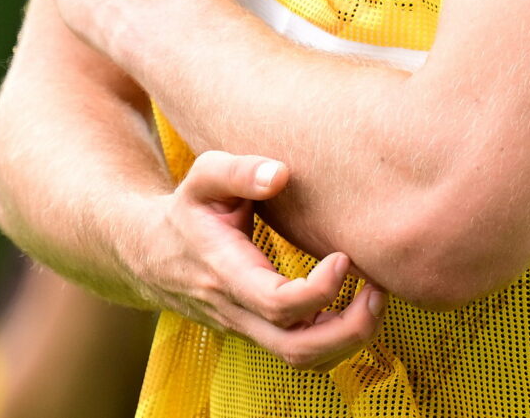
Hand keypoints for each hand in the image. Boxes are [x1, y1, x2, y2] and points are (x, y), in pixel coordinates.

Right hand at [130, 151, 383, 368]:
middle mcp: (237, 310)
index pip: (276, 304)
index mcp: (225, 273)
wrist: (149, 252)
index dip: (320, 290)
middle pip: (297, 347)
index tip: (345, 257)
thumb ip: (239, 170)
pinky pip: (301, 352)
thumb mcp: (203, 178)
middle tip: (380, 289)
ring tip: (377, 297)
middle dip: (350, 328)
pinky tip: (355, 305)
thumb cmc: (187, 209)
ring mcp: (247, 327)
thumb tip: (281, 174)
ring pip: (302, 358)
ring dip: (349, 338)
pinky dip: (336, 339)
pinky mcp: (258, 330)